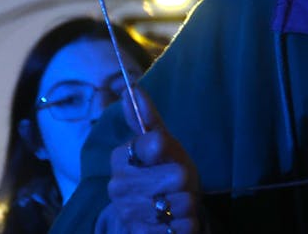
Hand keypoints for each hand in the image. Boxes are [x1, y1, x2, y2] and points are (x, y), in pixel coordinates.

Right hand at [107, 87, 200, 233]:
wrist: (154, 218)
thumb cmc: (162, 173)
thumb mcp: (161, 143)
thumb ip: (147, 118)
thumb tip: (132, 88)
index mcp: (121, 157)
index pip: (157, 143)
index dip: (170, 150)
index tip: (165, 155)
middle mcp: (119, 186)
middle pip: (178, 175)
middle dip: (186, 181)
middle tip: (177, 184)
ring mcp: (130, 213)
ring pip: (183, 202)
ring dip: (188, 203)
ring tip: (176, 202)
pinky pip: (183, 227)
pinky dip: (187, 224)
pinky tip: (176, 222)